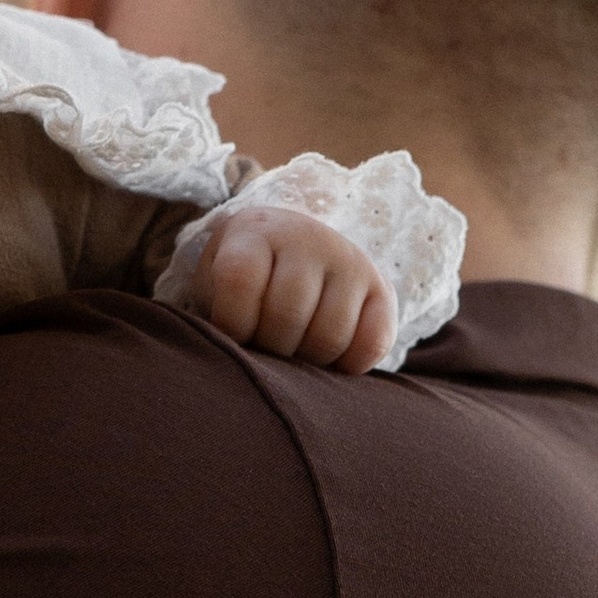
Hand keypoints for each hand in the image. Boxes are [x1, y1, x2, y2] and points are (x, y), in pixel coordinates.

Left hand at [177, 208, 395, 371]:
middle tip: (265, 346)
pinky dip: (348, 365)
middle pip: (286, 314)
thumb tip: (231, 364)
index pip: (240, 280)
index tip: (231, 335)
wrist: (291, 250)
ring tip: (293, 350)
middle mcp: (308, 240)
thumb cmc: (244, 281)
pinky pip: (372, 344)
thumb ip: (216, 312)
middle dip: (269, 347)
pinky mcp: (382, 291)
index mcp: (256, 233)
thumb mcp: (215, 283)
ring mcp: (350, 263)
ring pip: (329, 336)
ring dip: (306, 361)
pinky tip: (328, 358)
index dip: (231, 323)